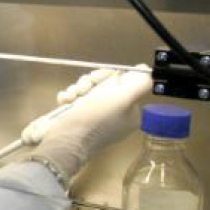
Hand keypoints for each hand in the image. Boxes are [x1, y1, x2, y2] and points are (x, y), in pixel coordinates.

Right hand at [32, 65, 151, 178]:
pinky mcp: (78, 119)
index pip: (124, 83)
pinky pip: (75, 98)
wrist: (64, 140)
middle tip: (84, 89)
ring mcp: (95, 118)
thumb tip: (145, 69)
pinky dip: (69, 97)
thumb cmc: (95, 118)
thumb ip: (140, 83)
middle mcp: (115, 116)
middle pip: (105, 85)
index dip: (109, 76)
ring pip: (88, 89)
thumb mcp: (123, 98)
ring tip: (72, 98)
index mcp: (130, 113)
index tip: (98, 79)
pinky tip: (65, 101)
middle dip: (91, 83)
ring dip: (77, 89)